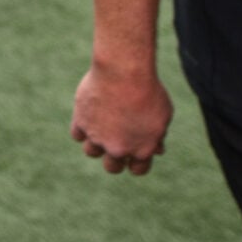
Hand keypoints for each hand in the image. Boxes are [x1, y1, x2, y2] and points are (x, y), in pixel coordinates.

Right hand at [71, 60, 172, 175]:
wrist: (123, 71)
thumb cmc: (148, 89)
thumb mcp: (164, 113)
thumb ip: (158, 135)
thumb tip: (156, 149)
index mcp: (141, 150)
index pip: (138, 170)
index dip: (137, 161)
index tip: (135, 148)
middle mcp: (118, 148)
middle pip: (112, 167)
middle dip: (115, 156)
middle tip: (117, 138)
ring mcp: (98, 137)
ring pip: (91, 152)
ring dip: (96, 142)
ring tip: (103, 124)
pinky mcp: (81, 122)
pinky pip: (77, 134)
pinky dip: (83, 127)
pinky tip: (91, 115)